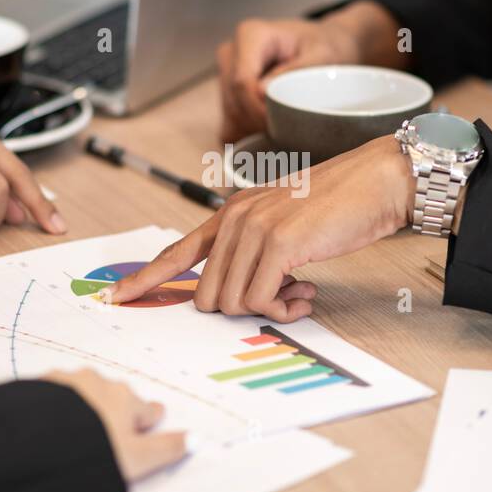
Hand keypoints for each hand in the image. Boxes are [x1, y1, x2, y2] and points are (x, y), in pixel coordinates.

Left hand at [41, 369, 186, 480]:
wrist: (36, 443)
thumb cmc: (93, 452)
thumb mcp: (137, 460)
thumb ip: (167, 449)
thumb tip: (196, 439)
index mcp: (127, 399)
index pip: (148, 409)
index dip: (147, 423)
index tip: (143, 430)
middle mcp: (100, 383)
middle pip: (115, 398)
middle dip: (113, 414)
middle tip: (104, 439)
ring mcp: (68, 381)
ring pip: (84, 393)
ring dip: (83, 409)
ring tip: (72, 436)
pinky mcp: (39, 386)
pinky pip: (54, 396)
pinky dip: (55, 408)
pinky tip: (48, 428)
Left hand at [104, 136, 415, 321]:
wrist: (375, 183)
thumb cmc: (337, 207)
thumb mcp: (283, 226)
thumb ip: (255, 254)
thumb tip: (243, 296)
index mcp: (230, 214)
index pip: (176, 252)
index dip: (144, 279)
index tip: (117, 297)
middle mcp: (234, 219)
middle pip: (207, 295)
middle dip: (244, 307)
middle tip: (286, 295)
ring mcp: (253, 230)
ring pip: (232, 302)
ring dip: (269, 309)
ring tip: (301, 290)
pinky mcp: (278, 244)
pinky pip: (261, 300)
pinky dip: (284, 308)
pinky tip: (308, 291)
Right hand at [216, 1, 403, 142]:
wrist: (322, 46)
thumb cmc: (324, 47)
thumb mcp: (321, 55)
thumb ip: (294, 70)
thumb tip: (260, 92)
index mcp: (251, 34)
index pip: (242, 82)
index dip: (258, 109)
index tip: (282, 125)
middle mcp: (232, 52)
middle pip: (234, 100)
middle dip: (258, 122)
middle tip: (290, 132)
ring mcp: (226, 72)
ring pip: (230, 113)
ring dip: (253, 129)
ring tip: (286, 130)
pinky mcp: (227, 92)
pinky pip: (228, 123)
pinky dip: (248, 134)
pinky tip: (270, 134)